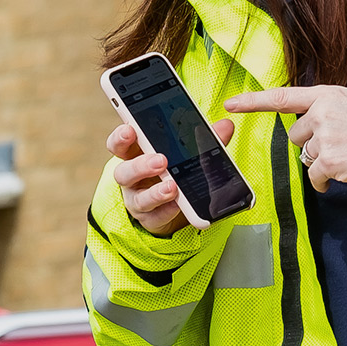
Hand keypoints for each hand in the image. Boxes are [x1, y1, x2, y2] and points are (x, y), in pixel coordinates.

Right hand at [108, 121, 233, 236]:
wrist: (176, 207)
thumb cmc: (175, 171)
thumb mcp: (188, 154)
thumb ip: (204, 140)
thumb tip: (226, 126)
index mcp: (137, 155)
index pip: (120, 144)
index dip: (121, 136)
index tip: (129, 129)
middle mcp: (132, 179)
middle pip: (124, 171)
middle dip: (141, 165)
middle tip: (160, 160)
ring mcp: (138, 200)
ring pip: (138, 198)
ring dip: (155, 192)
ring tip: (172, 186)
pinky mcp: (149, 219)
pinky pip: (155, 217)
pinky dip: (167, 211)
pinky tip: (178, 205)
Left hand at [223, 85, 346, 192]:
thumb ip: (324, 108)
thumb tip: (305, 127)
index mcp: (326, 95)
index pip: (283, 97)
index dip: (254, 101)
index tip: (231, 104)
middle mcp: (322, 113)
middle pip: (296, 134)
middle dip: (312, 143)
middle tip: (340, 143)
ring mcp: (325, 136)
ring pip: (305, 155)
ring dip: (321, 161)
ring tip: (346, 155)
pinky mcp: (329, 160)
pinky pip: (314, 175)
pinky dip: (324, 180)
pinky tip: (342, 173)